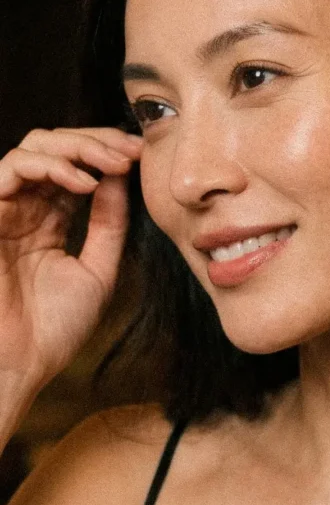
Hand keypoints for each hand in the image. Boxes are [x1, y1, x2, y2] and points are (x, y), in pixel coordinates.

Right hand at [0, 126, 142, 388]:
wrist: (21, 362)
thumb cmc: (54, 328)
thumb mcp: (98, 270)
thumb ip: (108, 224)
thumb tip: (120, 178)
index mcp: (47, 221)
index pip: (76, 169)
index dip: (107, 154)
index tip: (142, 156)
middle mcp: (24, 208)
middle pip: (56, 147)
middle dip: (98, 142)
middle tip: (133, 151)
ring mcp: (4, 208)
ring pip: (35, 147)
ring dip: (80, 148)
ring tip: (114, 164)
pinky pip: (13, 168)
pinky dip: (52, 166)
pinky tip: (86, 184)